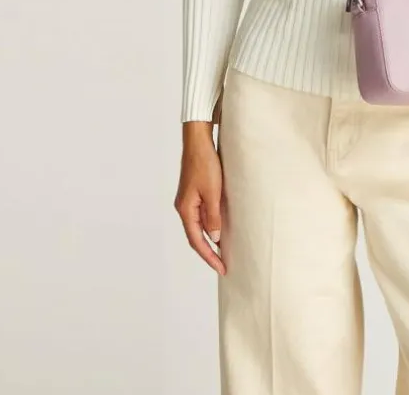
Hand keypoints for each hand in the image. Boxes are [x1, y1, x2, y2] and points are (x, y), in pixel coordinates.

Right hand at [173, 121, 225, 275]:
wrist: (198, 141)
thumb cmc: (205, 164)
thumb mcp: (213, 192)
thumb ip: (213, 216)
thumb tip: (214, 238)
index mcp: (186, 209)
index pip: (196, 240)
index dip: (209, 256)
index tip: (222, 268)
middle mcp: (184, 207)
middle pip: (195, 235)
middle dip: (209, 252)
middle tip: (224, 264)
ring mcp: (188, 199)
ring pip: (199, 225)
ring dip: (210, 238)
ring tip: (224, 251)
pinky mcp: (194, 192)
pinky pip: (202, 214)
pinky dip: (210, 225)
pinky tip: (220, 227)